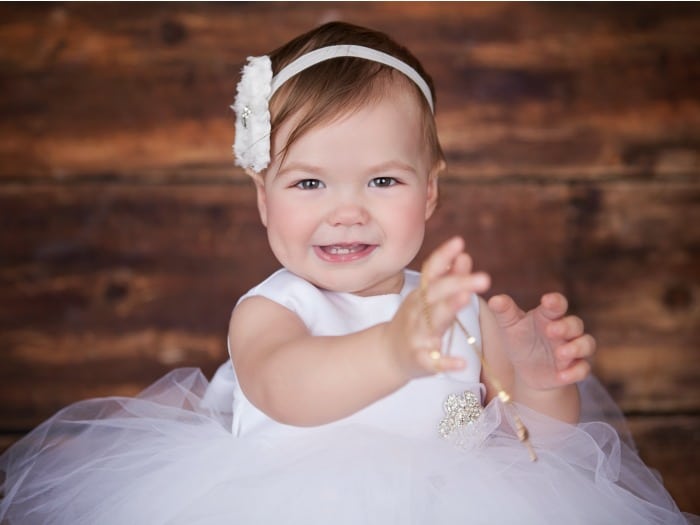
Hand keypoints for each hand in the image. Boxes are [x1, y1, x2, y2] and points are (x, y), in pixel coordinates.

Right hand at [384, 236, 489, 377]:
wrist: (387, 354)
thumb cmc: (414, 321)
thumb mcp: (428, 298)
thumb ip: (448, 277)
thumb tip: (464, 254)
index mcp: (422, 294)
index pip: (431, 271)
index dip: (443, 256)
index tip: (459, 241)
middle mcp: (417, 311)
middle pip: (436, 294)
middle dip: (458, 283)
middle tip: (484, 278)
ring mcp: (417, 335)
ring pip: (432, 322)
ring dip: (448, 309)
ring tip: (466, 299)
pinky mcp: (419, 359)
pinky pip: (432, 361)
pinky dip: (445, 363)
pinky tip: (461, 363)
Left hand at [487, 293, 594, 390]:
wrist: (527, 371)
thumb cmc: (520, 341)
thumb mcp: (509, 326)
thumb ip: (504, 312)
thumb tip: (495, 300)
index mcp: (548, 316)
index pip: (557, 304)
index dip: (555, 301)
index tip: (547, 300)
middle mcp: (565, 331)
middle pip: (575, 324)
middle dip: (566, 327)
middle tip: (551, 330)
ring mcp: (573, 349)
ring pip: (586, 344)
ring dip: (576, 348)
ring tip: (561, 353)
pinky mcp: (575, 369)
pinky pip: (583, 369)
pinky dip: (575, 372)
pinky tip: (561, 376)